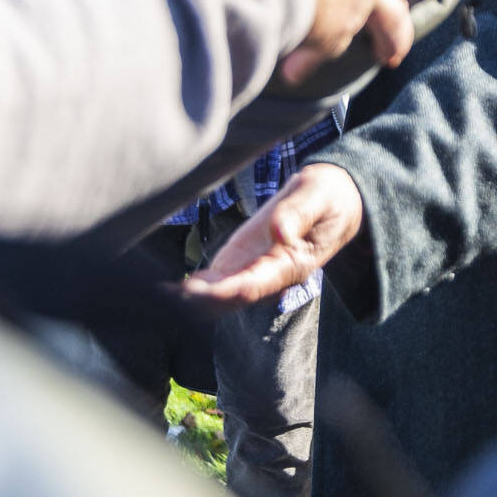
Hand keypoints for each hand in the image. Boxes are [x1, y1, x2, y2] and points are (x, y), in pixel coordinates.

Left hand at [183, 163, 364, 306]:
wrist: (336, 198)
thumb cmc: (329, 195)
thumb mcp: (318, 195)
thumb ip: (298, 212)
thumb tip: (279, 232)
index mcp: (291, 264)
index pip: (254, 285)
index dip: (225, 291)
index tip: (198, 289)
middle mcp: (271, 275)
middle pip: (232, 298)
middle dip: (202, 301)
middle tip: (169, 294)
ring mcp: (256, 270)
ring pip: (222, 296)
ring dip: (194, 299)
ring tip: (161, 294)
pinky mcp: (244, 260)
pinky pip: (219, 282)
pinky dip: (196, 288)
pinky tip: (170, 288)